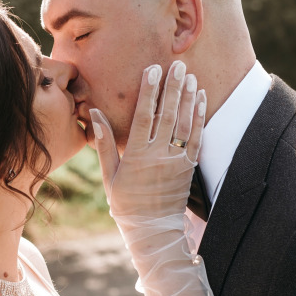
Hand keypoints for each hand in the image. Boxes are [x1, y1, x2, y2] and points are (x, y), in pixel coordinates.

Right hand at [90, 61, 205, 223]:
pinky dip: (199, 118)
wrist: (152, 229)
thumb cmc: (126, 203)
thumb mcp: (110, 176)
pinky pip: (197, 138)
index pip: (143, 116)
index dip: (149, 92)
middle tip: (178, 65)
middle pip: (167, 115)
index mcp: (137, 156)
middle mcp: (159, 156)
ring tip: (190, 76)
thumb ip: (105, 144)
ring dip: (188, 98)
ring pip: (185, 124)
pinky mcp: (189, 167)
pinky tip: (200, 99)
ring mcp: (177, 161)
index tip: (152, 70)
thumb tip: (95, 114)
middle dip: (173, 88)